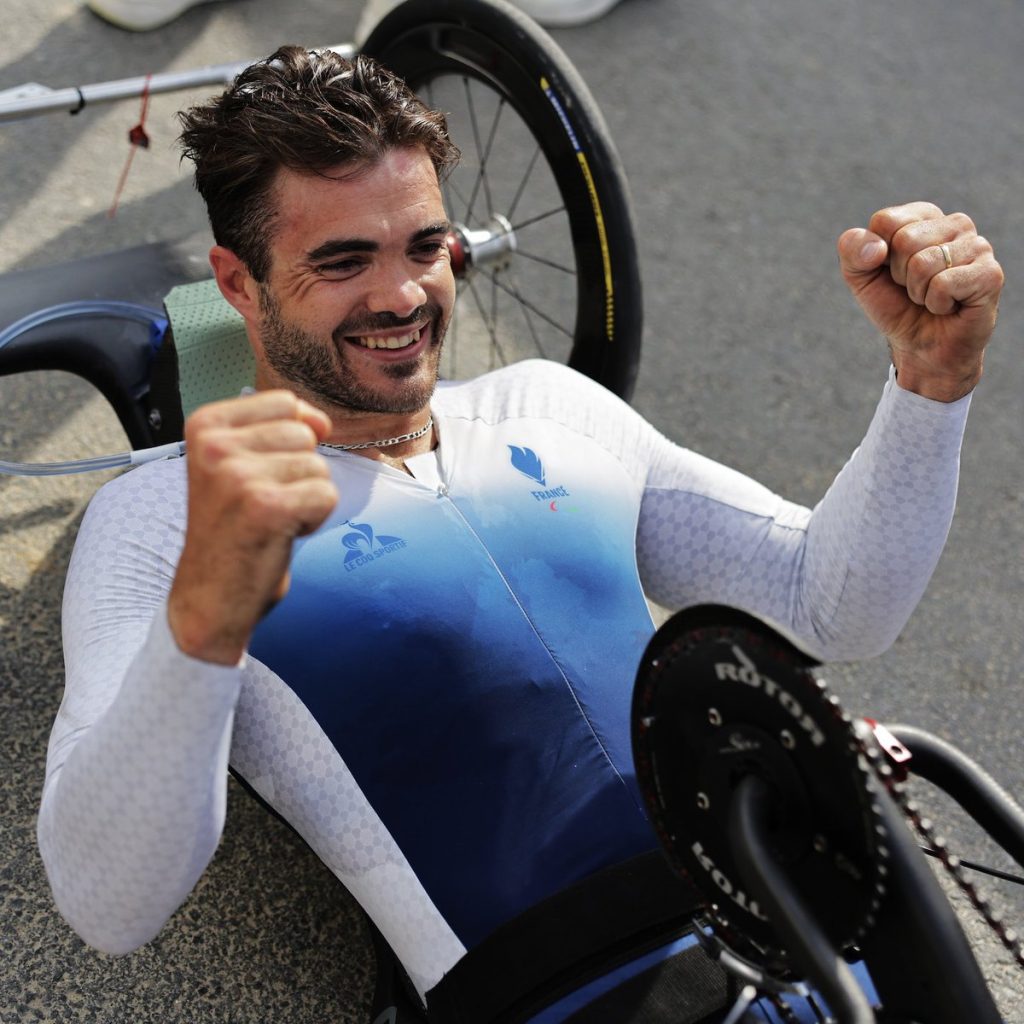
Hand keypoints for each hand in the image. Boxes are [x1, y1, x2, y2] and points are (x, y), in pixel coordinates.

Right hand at [168, 390, 337, 664]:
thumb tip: (322, 422)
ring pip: (319, 467)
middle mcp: (215, 445)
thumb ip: (273, 431)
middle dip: (299, 473)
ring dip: (306, 498)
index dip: (292, 441)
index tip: (262, 474)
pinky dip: (314, 520)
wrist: (210, 597)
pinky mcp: (265, 506)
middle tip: (264, 504)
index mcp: (205, 425)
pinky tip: (279, 534)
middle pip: (305, 435)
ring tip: (270, 519)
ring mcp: (238, 475)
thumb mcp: (236, 465)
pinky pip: (327, 495)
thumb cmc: (232, 530)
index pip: (285, 403)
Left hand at [837, 202, 1003, 400]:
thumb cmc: (896, 307)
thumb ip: (852, 250)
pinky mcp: (990, 274)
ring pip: (923, 263)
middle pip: (904, 240)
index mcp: (924, 217)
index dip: (877, 256)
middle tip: (915, 289)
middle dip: (899, 275)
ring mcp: (978, 246)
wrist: (921, 348)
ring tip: (932, 298)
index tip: (892, 272)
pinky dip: (936, 304)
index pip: (885, 221)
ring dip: (918, 292)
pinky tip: (949, 306)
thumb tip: (877, 248)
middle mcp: (955, 224)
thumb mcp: (861, 278)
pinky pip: (944, 284)